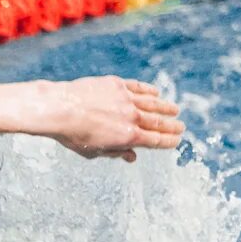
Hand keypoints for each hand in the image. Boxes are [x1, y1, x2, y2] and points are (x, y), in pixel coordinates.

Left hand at [49, 76, 182, 162]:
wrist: (59, 109)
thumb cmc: (72, 135)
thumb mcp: (93, 151)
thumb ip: (115, 152)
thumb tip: (132, 157)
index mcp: (128, 137)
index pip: (155, 141)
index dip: (168, 142)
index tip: (176, 141)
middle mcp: (132, 117)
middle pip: (158, 122)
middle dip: (172, 126)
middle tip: (181, 127)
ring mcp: (126, 99)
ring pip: (153, 103)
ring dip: (165, 107)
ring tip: (174, 110)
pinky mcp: (117, 84)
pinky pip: (139, 88)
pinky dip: (149, 91)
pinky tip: (156, 93)